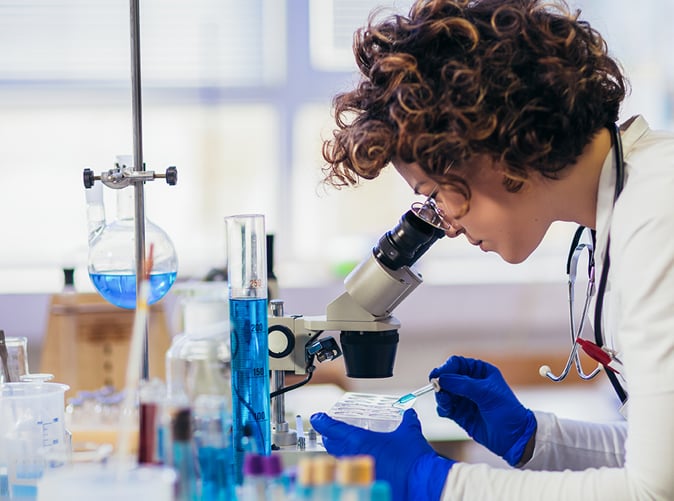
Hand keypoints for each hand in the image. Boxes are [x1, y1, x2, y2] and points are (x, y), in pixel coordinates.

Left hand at [310, 408, 454, 500]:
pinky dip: (354, 464)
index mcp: (360, 441)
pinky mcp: (368, 481)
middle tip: (330, 432)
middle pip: (332, 446)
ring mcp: (360, 471)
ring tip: (345, 446)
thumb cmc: (414, 459)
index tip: (317, 418)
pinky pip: (354, 471)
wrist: (422, 482)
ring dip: (340, 451)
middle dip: (329, 438)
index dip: (323, 422)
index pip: (333, 429)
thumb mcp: (409, 432)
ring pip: (341, 459)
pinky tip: (363, 462)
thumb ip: (406, 420)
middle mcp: (355, 456)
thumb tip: (408, 414)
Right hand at [429, 356, 536, 465]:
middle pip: (447, 377)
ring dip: (441, 397)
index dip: (445, 368)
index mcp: (480, 372)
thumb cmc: (507, 411)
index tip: (436, 376)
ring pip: (444, 392)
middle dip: (441, 384)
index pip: (457, 364)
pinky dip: (442, 408)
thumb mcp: (487, 393)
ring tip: (446, 404)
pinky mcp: (460, 414)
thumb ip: (463, 385)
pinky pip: (445, 407)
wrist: (514, 438)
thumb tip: (441, 378)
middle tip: (438, 390)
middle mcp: (470, 383)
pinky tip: (447, 411)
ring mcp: (464, 399)